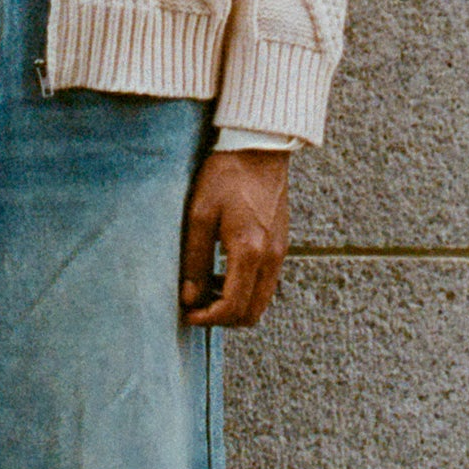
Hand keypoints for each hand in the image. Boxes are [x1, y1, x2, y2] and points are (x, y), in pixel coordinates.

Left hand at [179, 149, 289, 327]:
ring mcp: (280, 252)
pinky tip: (223, 274)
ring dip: (234, 305)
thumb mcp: (200, 214)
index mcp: (249, 251)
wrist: (259, 149)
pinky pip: (266, 283)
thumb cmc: (226, 176)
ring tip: (206, 290)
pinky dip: (246, 290)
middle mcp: (271, 258)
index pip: (233, 307)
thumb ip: (194, 259)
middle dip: (222, 318)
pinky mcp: (281, 245)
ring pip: (261, 301)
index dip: (207, 319)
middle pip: (251, 314)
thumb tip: (189, 296)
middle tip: (196, 306)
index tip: (187, 313)